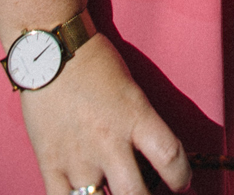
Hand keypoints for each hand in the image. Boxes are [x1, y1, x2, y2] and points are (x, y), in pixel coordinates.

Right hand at [20, 32, 191, 194]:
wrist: (52, 53)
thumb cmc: (96, 66)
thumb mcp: (131, 90)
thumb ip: (140, 126)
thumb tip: (148, 160)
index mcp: (136, 117)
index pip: (170, 158)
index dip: (181, 177)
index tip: (182, 183)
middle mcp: (109, 142)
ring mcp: (78, 158)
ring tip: (113, 193)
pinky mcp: (50, 164)